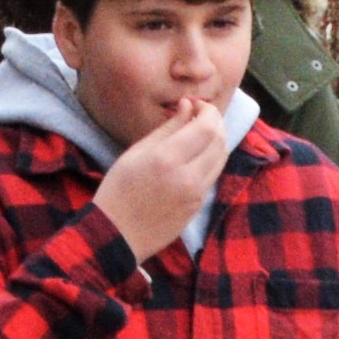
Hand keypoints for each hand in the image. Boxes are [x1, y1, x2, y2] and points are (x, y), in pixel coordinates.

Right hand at [93, 95, 246, 259]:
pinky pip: (213, 175)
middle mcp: (188, 177)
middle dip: (215, 122)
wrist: (117, 234)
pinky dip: (211, 159)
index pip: (207, 127)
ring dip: (216, 140)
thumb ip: (168, 127)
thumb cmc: (118, 189)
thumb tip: (188, 106)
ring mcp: (197, 195)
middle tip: (201, 115)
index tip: (196, 104)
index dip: (208, 110)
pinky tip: (196, 155)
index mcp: (168, 159)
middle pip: (220, 140)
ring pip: (221, 158)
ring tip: (200, 133)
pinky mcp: (198, 206)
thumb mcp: (136, 152)